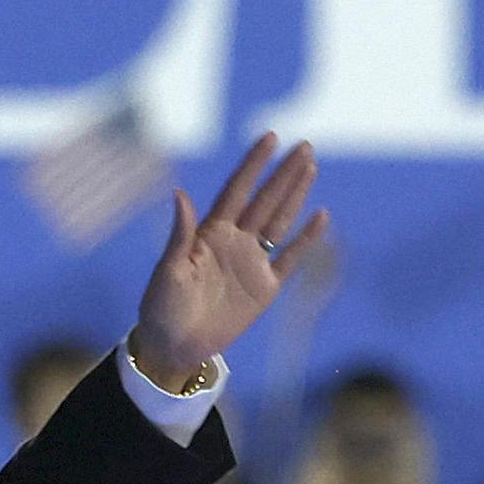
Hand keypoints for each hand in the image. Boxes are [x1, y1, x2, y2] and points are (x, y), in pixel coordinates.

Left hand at [131, 135, 326, 389]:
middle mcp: (234, 241)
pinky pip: (290, 258)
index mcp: (209, 232)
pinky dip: (305, 239)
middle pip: (265, 199)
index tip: (269, 138)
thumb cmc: (162, 306)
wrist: (174, 346)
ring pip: (280, 221)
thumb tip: (180, 194)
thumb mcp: (168, 270)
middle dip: (283, 173)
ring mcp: (252, 262)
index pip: (237, 190)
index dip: (253, 164)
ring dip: (296, 195)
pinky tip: (320, 215)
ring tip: (311, 167)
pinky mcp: (265, 288)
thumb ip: (180, 234)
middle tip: (304, 145)